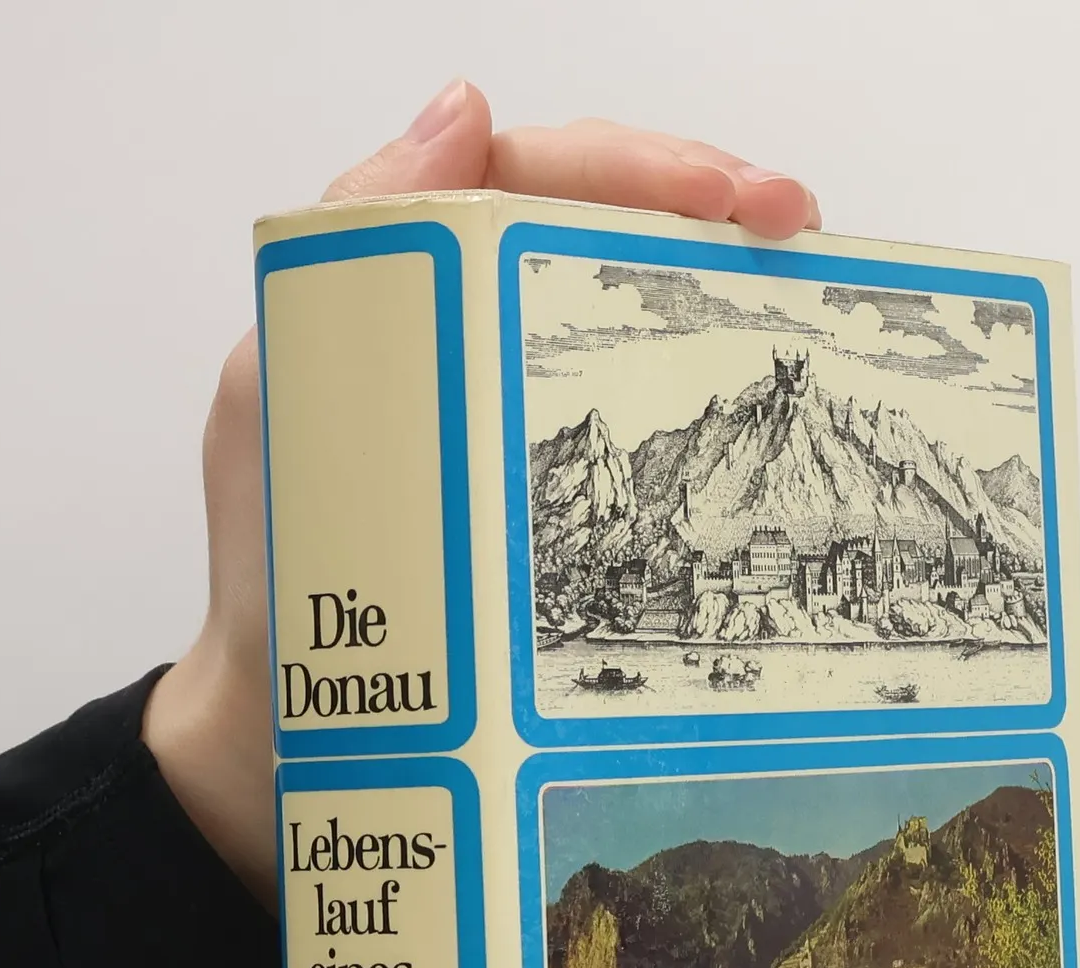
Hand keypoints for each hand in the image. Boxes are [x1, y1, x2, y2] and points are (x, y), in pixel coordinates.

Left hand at [145, 80, 821, 902]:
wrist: (286, 744)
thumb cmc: (276, 584)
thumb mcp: (276, 393)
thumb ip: (350, 253)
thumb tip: (464, 111)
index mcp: (405, 294)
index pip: (535, 177)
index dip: (640, 167)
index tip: (741, 201)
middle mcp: (475, 346)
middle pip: (607, 235)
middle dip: (708, 209)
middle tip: (798, 227)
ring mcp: (529, 431)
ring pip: (639, 329)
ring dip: (725, 299)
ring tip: (804, 292)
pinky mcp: (563, 520)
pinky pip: (648, 445)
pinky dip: (713, 420)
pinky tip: (765, 418)